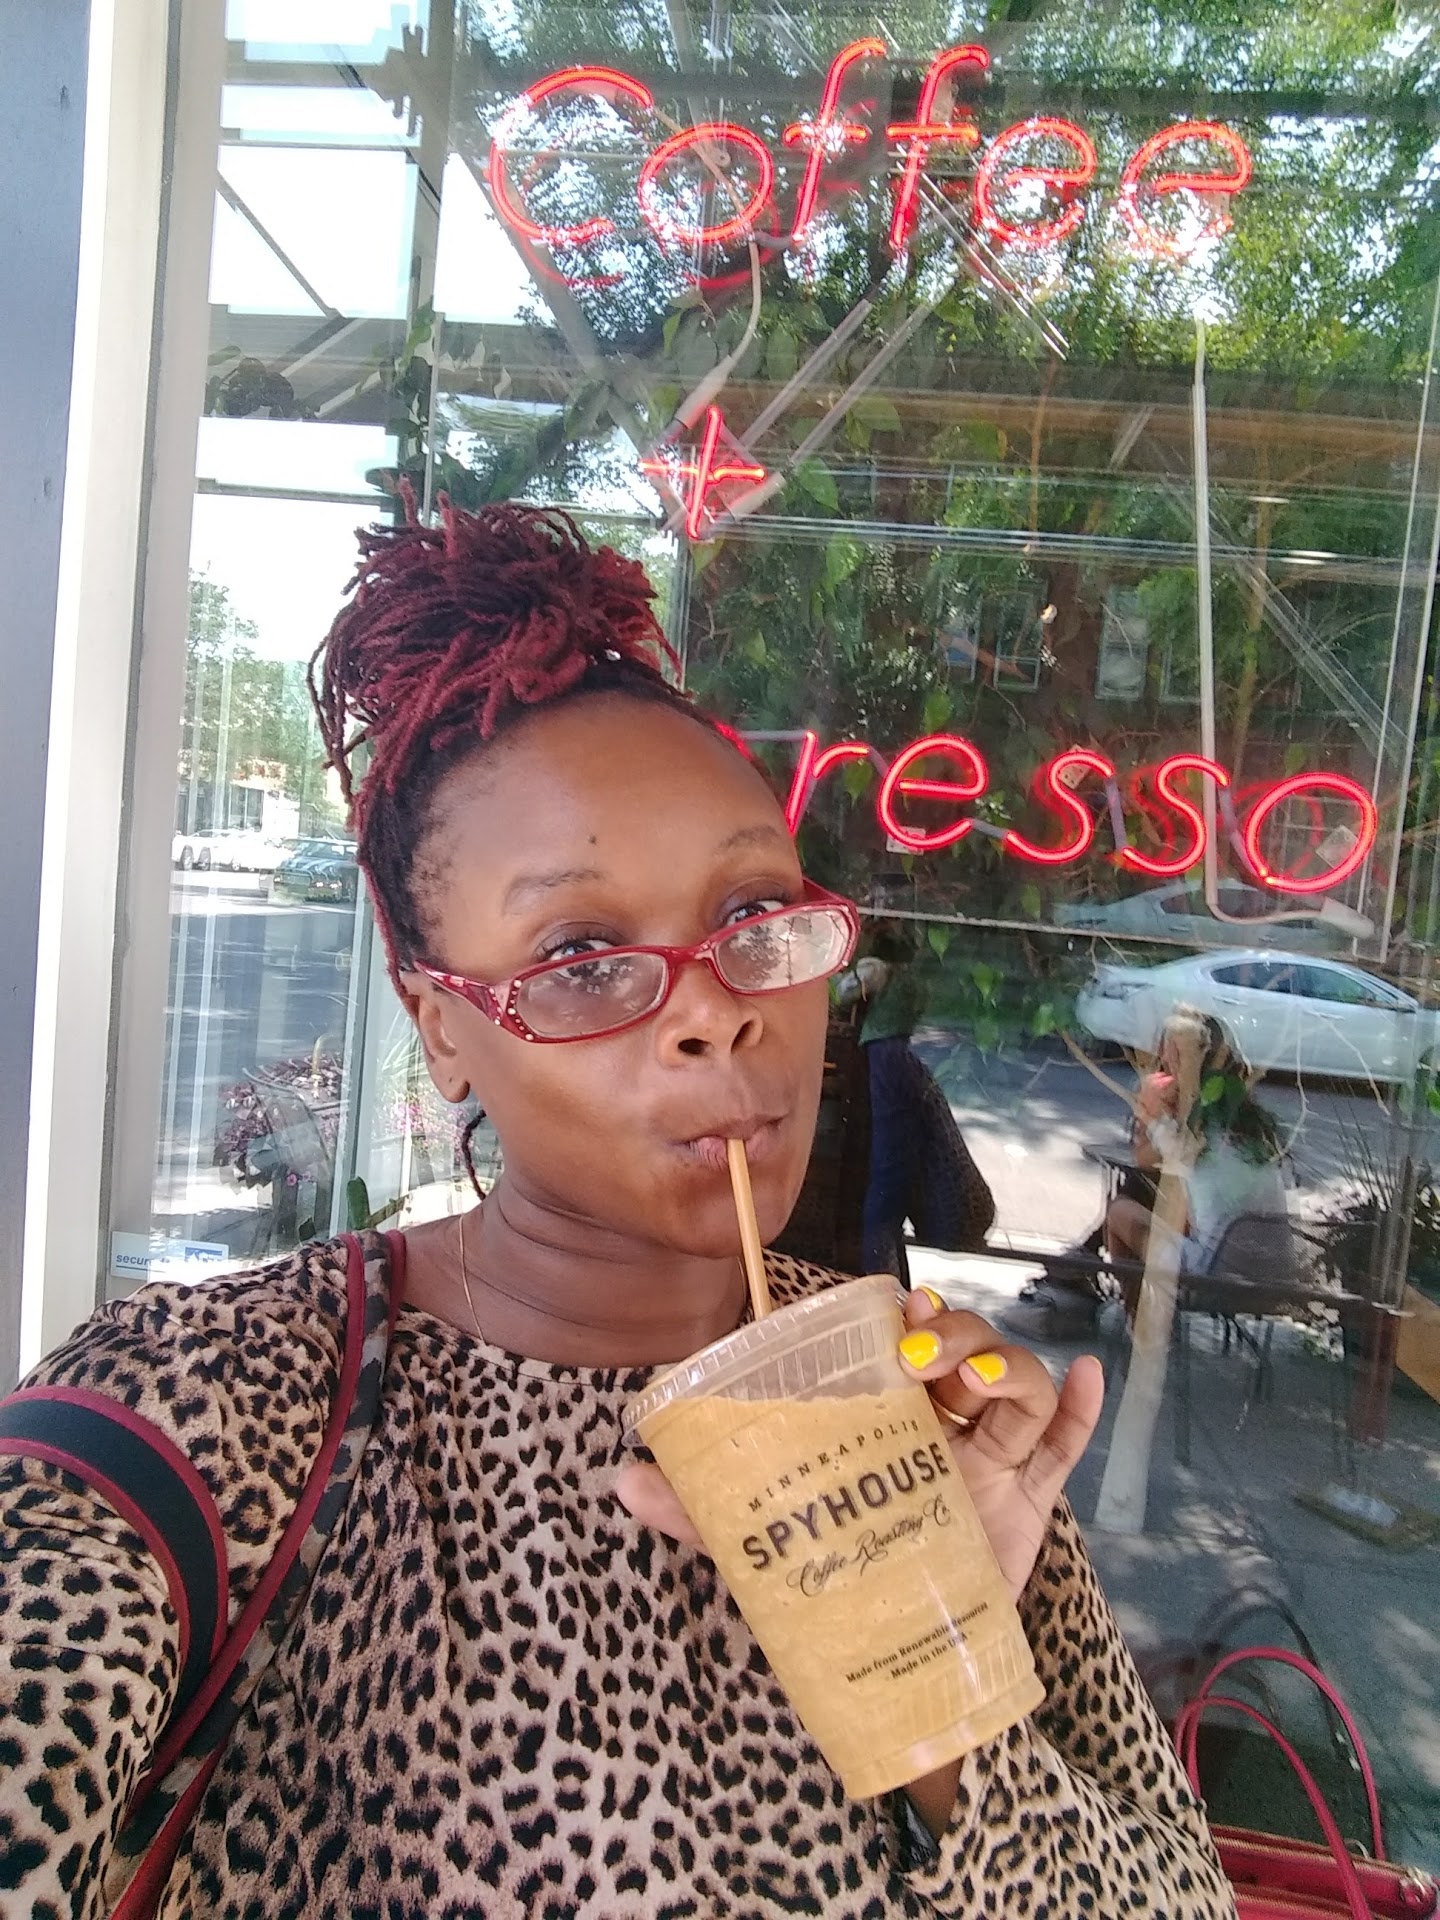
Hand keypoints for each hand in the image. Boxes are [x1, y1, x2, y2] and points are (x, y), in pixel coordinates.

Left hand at [614, 1293, 1104, 1592]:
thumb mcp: (762, 1547)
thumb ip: (698, 1514)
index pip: (898, 1341)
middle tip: (925, 1354)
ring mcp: (991, 1460)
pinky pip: (1065, 1446)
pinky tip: (1090, 1377)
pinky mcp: (1030, 1503)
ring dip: (1009, 1367)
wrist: (900, 1669)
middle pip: (965, 1349)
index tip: (894, 1307)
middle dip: (957, 1333)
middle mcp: (940, 1425)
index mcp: (880, 1417)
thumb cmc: (834, 1584)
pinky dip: (1082, 1409)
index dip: (903, 1313)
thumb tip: (619, 1478)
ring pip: (1018, 1388)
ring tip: (979, 1385)